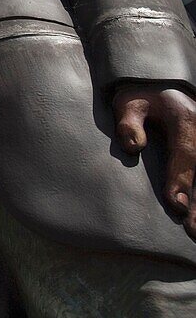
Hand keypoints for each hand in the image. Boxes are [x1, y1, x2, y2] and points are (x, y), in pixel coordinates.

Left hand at [114, 85, 195, 237]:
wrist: (162, 85)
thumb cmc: (142, 98)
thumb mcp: (129, 103)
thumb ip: (129, 123)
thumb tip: (132, 146)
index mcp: (185, 120)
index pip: (185, 154)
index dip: (181, 179)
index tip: (175, 203)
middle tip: (192, 229)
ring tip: (195, 231)